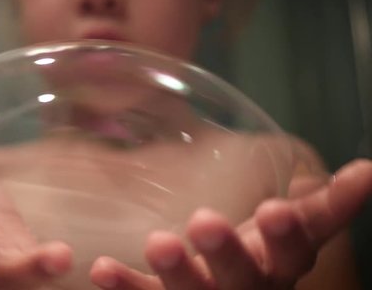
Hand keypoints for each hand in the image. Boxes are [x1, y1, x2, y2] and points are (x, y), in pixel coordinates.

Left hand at [89, 159, 371, 289]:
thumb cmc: (257, 253)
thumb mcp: (289, 229)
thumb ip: (323, 204)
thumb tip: (368, 168)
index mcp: (278, 266)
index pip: (293, 254)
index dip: (288, 235)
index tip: (275, 209)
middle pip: (242, 280)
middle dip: (227, 254)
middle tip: (205, 222)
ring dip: (175, 272)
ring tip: (158, 241)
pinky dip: (124, 285)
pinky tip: (101, 268)